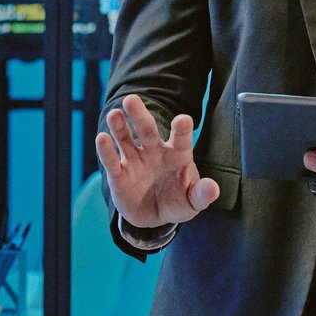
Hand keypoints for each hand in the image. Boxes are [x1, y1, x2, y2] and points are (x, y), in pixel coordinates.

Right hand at [95, 94, 219, 229]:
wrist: (154, 216)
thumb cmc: (178, 202)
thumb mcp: (193, 202)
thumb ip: (202, 194)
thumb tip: (213, 189)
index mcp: (178, 153)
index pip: (181, 138)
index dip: (182, 129)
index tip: (183, 120)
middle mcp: (155, 151)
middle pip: (147, 130)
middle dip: (140, 115)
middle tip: (132, 99)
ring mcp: (135, 160)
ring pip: (126, 139)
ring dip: (119, 127)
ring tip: (114, 114)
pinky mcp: (119, 174)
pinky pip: (112, 160)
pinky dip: (106, 150)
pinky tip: (101, 138)